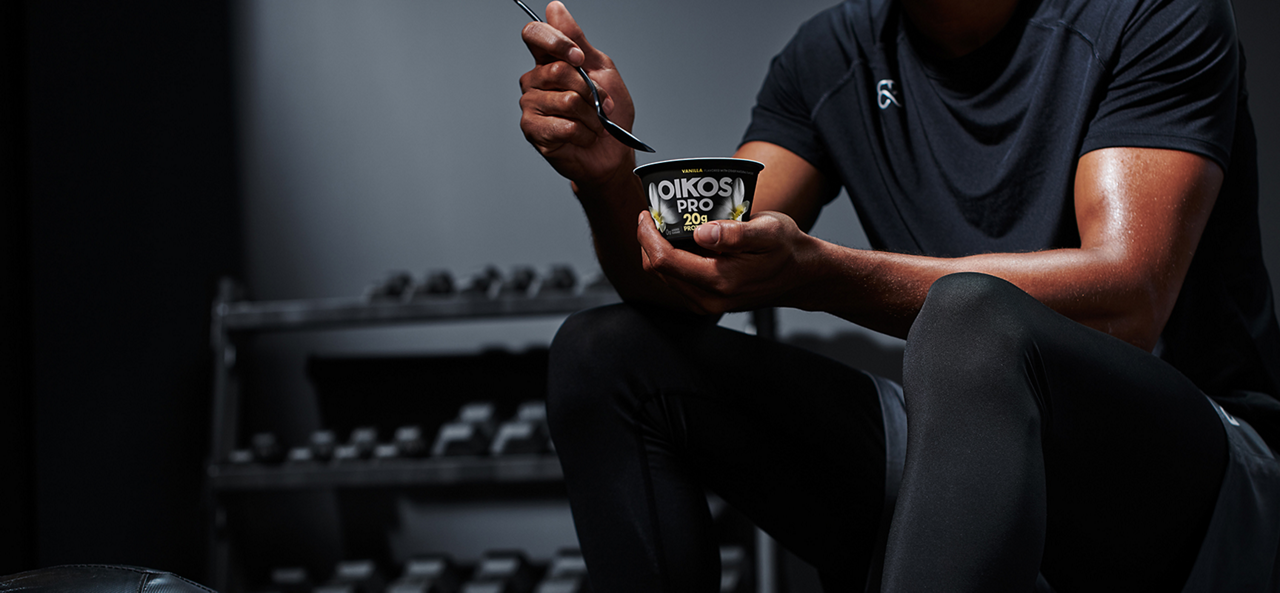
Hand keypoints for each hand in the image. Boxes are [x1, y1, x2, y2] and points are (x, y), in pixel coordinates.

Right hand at [519, 1, 636, 186]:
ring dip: (591, 115)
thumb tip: (554, 8)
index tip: (579, 58)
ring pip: (566, 100)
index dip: (556, 41)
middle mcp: (534, 81)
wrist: (612, 152)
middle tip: (602, 103)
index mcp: (548, 61)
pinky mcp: (533, 130)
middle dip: (590, 89)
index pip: (534, 34)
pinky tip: (583, 136)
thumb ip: (577, 39)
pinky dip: (584, 133)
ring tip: (594, 123)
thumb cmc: (609, 113)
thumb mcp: (600, 68)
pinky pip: (564, 125)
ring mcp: (531, 105)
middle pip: (557, 70)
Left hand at [637, 211, 820, 314]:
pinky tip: (681, 241)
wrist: (802, 275)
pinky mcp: (708, 301)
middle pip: (658, 269)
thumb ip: (734, 233)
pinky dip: (672, 259)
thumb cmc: (787, 250)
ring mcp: (707, 303)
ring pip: (664, 276)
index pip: (664, 260)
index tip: (647, 214)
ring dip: (658, 249)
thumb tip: (701, 232)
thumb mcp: (768, 231)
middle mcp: (709, 299)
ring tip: (666, 225)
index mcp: (719, 280)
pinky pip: (677, 279)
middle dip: (649, 240)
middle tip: (654, 215)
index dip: (648, 235)